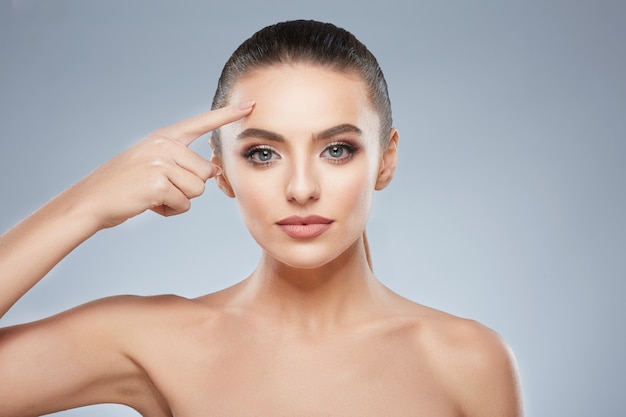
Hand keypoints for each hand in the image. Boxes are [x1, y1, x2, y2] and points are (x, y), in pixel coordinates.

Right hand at [70, 101, 253, 228]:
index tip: (250, 105)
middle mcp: (164, 145)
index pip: (201, 123)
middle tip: (161, 187)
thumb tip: (215, 172)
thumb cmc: (125, 186)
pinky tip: (150, 204)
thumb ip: (181, 162)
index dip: (227, 115)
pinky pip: (184, 204)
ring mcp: (160, 162)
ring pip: (197, 190)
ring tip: (154, 195)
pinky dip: (170, 210)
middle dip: (189, 187)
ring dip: (179, 200)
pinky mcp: (158, 183)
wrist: (91, 200)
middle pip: (206, 172)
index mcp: (164, 137)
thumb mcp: (152, 163)